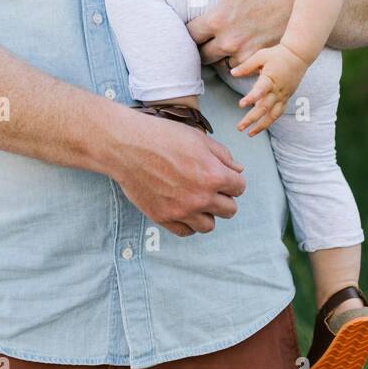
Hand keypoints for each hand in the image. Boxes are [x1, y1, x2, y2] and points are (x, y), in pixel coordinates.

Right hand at [111, 109, 245, 236]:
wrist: (127, 146)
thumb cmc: (163, 137)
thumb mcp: (198, 138)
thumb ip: (223, 156)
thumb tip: (238, 170)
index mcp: (214, 175)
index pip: (239, 188)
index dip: (233, 181)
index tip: (223, 177)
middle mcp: (201, 197)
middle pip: (229, 210)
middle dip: (224, 198)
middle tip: (211, 189)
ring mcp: (181, 210)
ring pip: (209, 225)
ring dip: (207, 213)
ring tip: (196, 200)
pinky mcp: (163, 218)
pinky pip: (186, 232)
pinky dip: (188, 223)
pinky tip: (183, 209)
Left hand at [171, 0, 302, 66]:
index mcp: (218, 20)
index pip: (189, 35)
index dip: (188, 31)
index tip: (192, 26)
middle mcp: (230, 41)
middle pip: (202, 55)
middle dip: (200, 47)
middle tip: (204, 38)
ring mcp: (246, 53)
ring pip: (221, 64)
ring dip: (219, 56)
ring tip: (221, 45)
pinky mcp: (261, 59)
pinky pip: (241, 68)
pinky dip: (237, 61)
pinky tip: (238, 50)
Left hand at [229, 43, 307, 135]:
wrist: (298, 55)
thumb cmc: (278, 54)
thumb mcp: (260, 56)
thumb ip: (246, 66)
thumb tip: (232, 73)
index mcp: (270, 79)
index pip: (260, 90)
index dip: (251, 98)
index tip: (241, 104)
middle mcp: (277, 90)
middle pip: (264, 108)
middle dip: (251, 119)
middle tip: (239, 127)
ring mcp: (283, 95)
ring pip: (273, 115)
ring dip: (262, 126)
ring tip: (250, 134)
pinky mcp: (286, 97)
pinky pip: (279, 112)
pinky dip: (270, 120)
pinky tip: (262, 126)